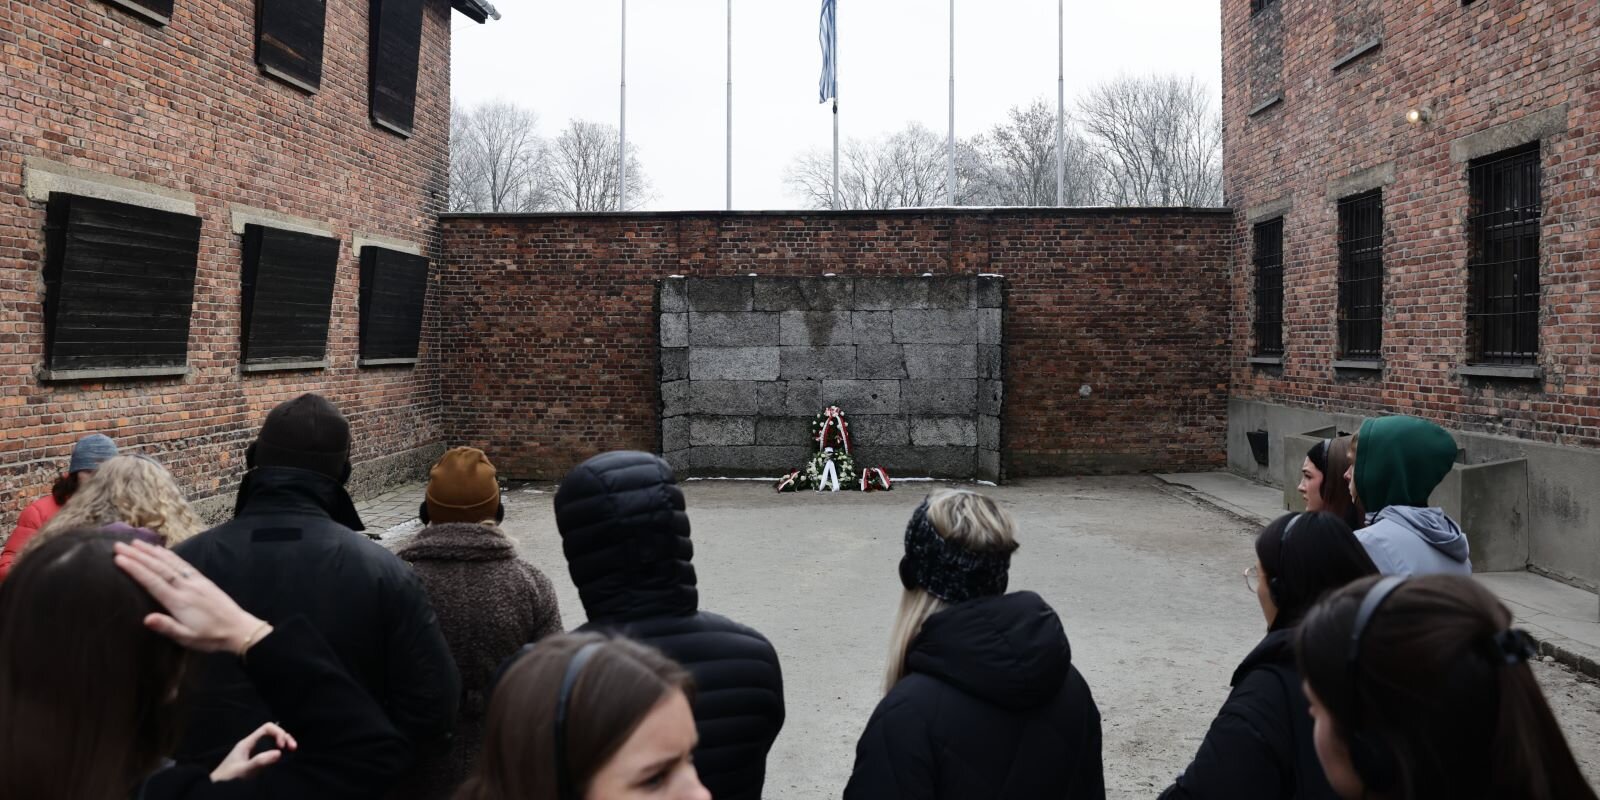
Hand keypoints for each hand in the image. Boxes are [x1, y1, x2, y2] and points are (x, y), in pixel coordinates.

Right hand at [113, 540, 270, 653]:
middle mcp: (185, 587)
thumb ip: (167, 627)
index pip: (153, 582)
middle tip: (119, 545)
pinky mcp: (202, 580)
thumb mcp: (187, 638)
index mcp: (179, 601)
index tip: (119, 558)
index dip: (135, 569)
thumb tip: (146, 619)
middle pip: (158, 568)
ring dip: (151, 551)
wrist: (238, 628)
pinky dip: (170, 555)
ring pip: (170, 562)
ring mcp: (194, 581)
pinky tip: (160, 550)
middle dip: (138, 556)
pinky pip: (183, 564)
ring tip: (135, 542)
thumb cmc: (210, 637)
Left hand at [210, 722, 297, 781]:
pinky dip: (279, 752)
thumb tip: (280, 753)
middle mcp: (252, 745)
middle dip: (284, 737)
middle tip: (294, 748)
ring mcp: (253, 753)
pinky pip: (270, 751)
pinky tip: (283, 757)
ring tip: (292, 751)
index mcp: (247, 743)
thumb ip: (260, 761)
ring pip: (272, 742)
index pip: (267, 728)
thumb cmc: (227, 778)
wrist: (215, 788)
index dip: (278, 733)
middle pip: (272, 733)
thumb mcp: (243, 770)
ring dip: (283, 743)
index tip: (283, 747)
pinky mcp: (255, 761)